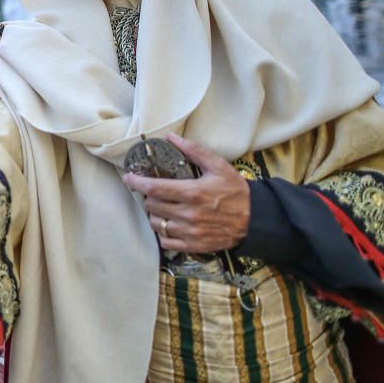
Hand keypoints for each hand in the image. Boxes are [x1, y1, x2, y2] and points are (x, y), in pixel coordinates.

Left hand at [122, 133, 249, 252]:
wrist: (255, 220)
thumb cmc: (236, 191)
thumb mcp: (218, 166)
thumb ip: (194, 151)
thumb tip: (171, 137)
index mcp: (192, 192)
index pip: (154, 187)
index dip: (136, 182)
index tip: (128, 177)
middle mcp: (188, 214)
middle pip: (152, 205)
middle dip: (149, 197)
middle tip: (155, 192)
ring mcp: (190, 232)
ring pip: (156, 224)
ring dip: (155, 215)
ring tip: (163, 208)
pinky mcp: (194, 245)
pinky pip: (166, 241)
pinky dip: (163, 233)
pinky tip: (170, 224)